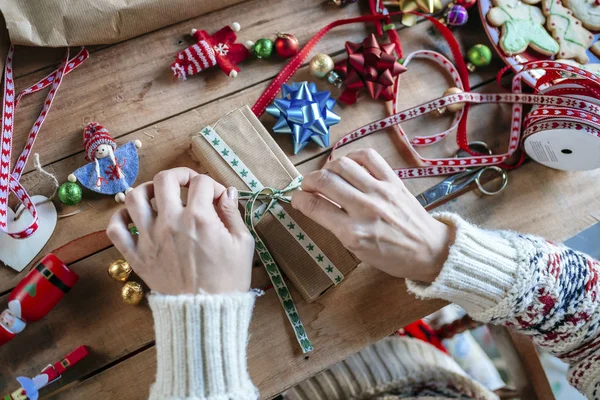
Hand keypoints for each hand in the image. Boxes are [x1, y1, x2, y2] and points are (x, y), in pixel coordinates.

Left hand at [107, 168, 254, 294]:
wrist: (206, 313)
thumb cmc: (228, 280)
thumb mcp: (243, 244)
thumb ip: (233, 214)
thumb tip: (228, 193)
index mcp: (199, 218)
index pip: (202, 183)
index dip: (213, 185)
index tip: (218, 198)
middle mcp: (171, 222)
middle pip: (165, 179)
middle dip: (179, 175)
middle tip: (188, 184)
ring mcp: (149, 238)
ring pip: (135, 197)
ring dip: (147, 189)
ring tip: (159, 195)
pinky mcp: (136, 256)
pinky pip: (115, 229)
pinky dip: (119, 218)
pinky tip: (132, 217)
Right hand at [291, 149, 452, 282]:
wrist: (430, 250)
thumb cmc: (392, 257)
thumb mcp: (358, 251)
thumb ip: (336, 227)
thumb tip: (316, 204)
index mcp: (353, 232)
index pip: (315, 207)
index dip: (299, 199)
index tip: (295, 198)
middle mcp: (365, 208)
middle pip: (324, 181)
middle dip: (308, 181)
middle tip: (307, 186)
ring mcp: (380, 191)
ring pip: (342, 164)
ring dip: (326, 167)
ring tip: (326, 175)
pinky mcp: (394, 180)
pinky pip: (368, 156)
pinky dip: (352, 156)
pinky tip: (348, 164)